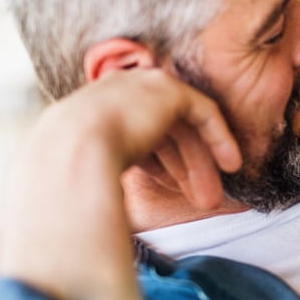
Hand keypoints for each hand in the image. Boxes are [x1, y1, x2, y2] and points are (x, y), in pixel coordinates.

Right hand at [0, 69, 240, 299]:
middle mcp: (120, 92)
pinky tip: (230, 165)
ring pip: (184, 128)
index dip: (159, 164)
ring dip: (200, 164)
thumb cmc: (69, 178)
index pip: (136, 134)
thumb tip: (106, 212)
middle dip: (184, 168)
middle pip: (164, 132)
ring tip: (212, 200)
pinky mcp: (169, 89)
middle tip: (200, 201)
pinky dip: (219, 138)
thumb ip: (104, 171)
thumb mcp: (88, 171)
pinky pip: (203, 113)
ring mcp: (144, 87)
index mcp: (95, 109)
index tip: (170, 191)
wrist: (69, 153)